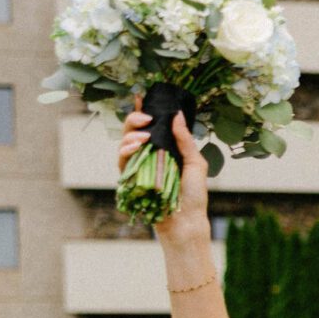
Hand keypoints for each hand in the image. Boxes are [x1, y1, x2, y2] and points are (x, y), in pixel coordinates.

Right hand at [118, 107, 209, 244]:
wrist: (185, 221)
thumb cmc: (193, 195)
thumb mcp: (196, 164)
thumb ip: (186, 141)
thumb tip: (177, 115)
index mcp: (165, 149)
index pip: (152, 126)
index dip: (144, 111)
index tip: (141, 96)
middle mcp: (149, 155)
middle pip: (133, 131)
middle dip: (136, 119)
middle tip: (146, 118)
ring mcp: (138, 167)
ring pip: (124, 143)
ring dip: (131, 135)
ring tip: (143, 136)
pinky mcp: (130, 179)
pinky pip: (122, 160)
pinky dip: (126, 150)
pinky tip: (136, 146)